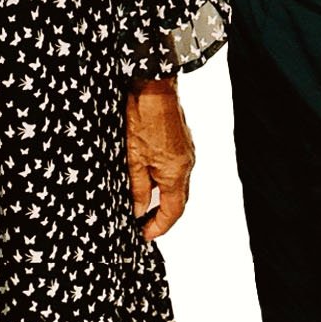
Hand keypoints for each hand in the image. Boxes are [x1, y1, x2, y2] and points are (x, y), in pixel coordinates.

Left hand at [125, 77, 195, 240]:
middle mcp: (187, 164)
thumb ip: (138, 189)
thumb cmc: (143, 118)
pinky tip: (148, 177)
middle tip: (143, 225)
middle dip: (162, 215)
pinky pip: (176, 169)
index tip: (145, 236)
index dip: (159, 227)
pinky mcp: (182, 141)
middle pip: (178, 200)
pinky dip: (164, 180)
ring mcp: (186, 151)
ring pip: (177, 184)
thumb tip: (138, 212)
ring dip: (162, 197)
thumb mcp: (133, 159)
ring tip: (142, 204)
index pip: (173, 211)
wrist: (154, 85)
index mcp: (176, 173)